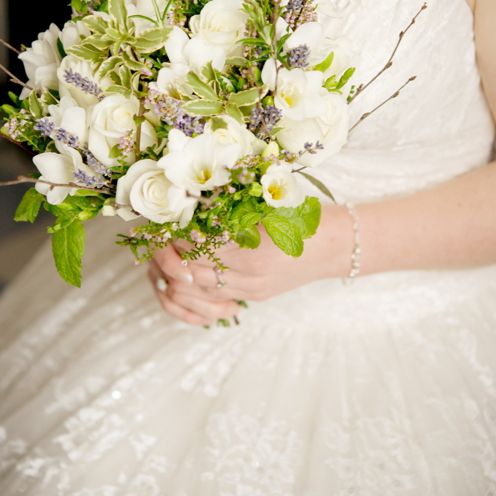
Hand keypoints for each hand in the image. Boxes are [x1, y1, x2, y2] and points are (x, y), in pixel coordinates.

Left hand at [147, 205, 351, 324]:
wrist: (337, 245)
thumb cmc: (305, 215)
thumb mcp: (269, 204)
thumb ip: (232, 206)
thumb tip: (191, 199)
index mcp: (252, 250)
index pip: (198, 245)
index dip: (178, 231)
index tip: (166, 215)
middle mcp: (249, 276)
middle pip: (192, 270)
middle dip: (171, 252)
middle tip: (158, 232)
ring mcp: (250, 290)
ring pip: (198, 288)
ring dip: (178, 271)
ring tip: (167, 249)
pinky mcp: (253, 296)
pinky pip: (214, 296)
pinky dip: (195, 282)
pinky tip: (187, 267)